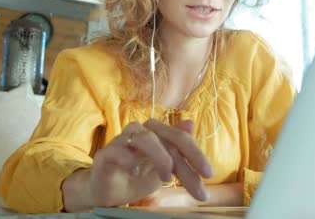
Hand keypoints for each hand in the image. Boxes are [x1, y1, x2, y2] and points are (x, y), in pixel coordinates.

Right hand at [87, 119, 212, 206]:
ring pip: (144, 139)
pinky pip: (117, 151)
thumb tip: (191, 123)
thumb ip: (177, 149)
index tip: (209, 174)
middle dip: (184, 161)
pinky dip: (128, 159)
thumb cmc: (137, 176)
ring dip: (160, 157)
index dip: (196, 154)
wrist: (109, 191)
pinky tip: (135, 171)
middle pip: (166, 137)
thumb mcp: (164, 167)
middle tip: (198, 183)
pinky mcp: (106, 154)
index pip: (180, 138)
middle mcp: (140, 132)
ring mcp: (122, 141)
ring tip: (166, 178)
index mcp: (156, 133)